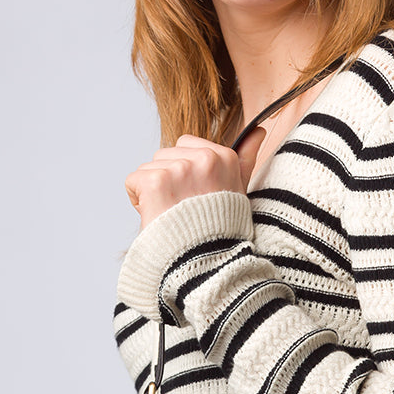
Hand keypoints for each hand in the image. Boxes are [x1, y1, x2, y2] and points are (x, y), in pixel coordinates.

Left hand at [125, 126, 265, 231]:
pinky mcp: (156, 181)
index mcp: (224, 157)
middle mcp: (204, 159)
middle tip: (182, 210)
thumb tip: (259, 129)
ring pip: (149, 168)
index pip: (185, 146)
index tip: (195, 197)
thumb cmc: (221, 232)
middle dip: (167, 180)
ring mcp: (179, 169)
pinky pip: (134, 181)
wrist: (206, 265)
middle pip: (164, 155)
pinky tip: (157, 217)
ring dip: (153, 192)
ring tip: (171, 216)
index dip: (184, 173)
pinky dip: (138, 201)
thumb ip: (246, 158)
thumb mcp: (240, 191)